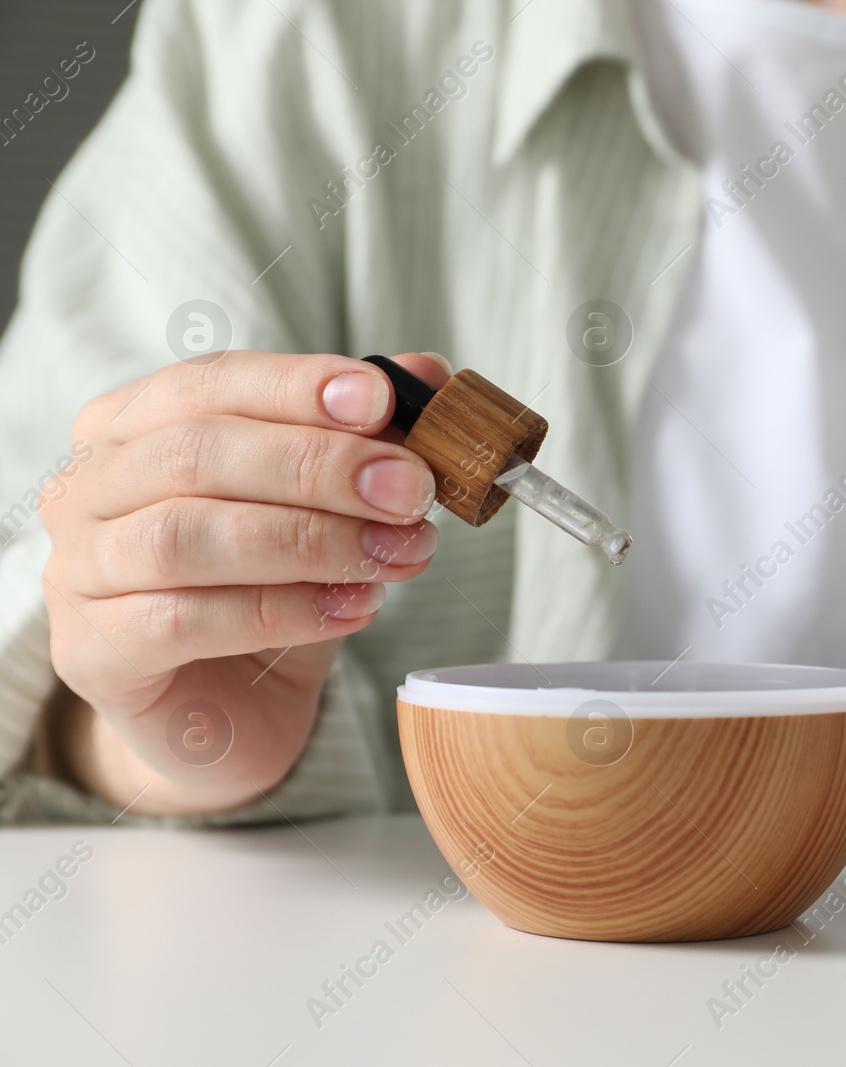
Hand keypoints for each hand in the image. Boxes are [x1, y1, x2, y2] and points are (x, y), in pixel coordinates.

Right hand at [39, 351, 449, 814]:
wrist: (234, 711)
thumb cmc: (273, 590)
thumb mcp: (329, 508)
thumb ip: (367, 437)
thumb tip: (428, 374)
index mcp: (130, 426)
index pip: (208, 382)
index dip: (296, 386)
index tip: (380, 398)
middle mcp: (86, 489)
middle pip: (196, 451)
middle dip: (318, 466)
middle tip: (410, 492)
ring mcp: (78, 573)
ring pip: (185, 535)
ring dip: (309, 540)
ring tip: (397, 556)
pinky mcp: (92, 654)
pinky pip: (184, 619)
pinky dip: (282, 609)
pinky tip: (354, 608)